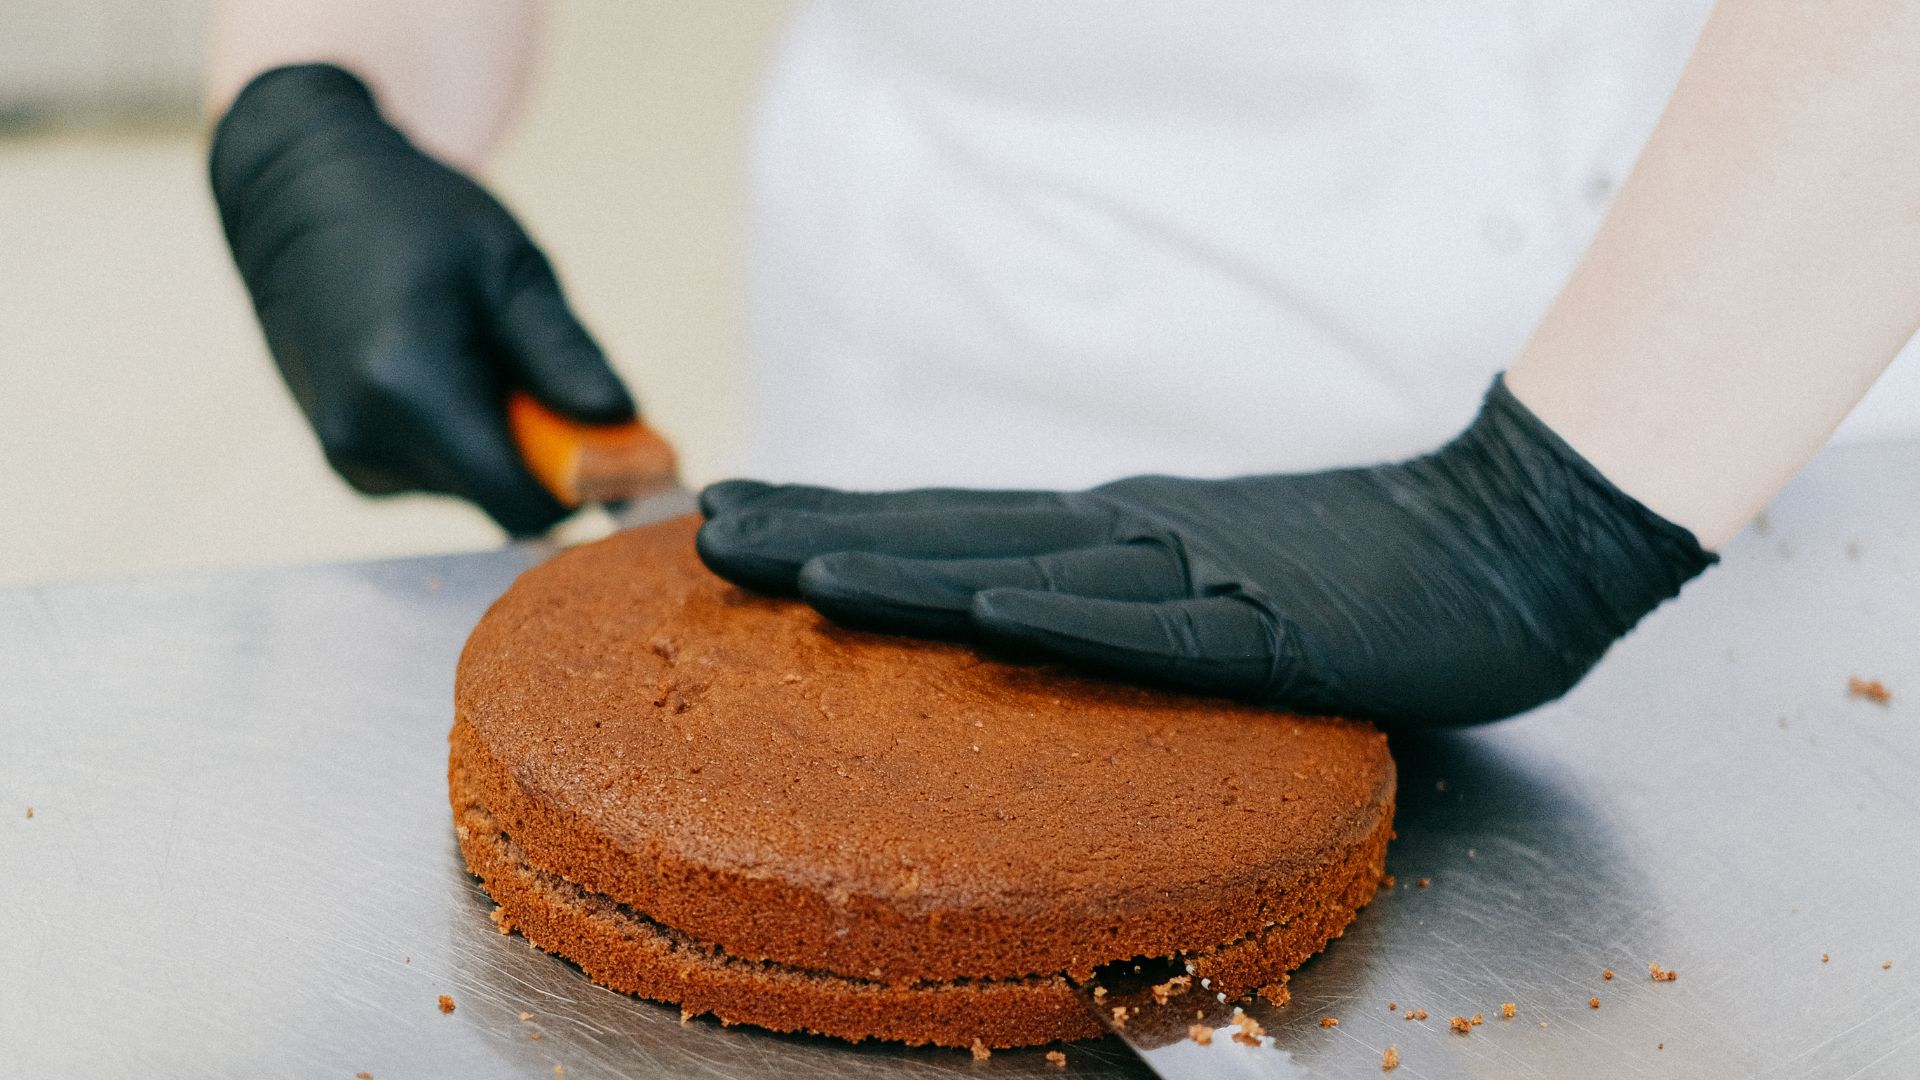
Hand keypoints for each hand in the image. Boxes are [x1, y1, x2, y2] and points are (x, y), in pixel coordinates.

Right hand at [210, 64, 632, 535]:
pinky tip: (450, 374)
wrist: (298, 196)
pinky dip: (466, 442)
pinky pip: (439, 476)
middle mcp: (369, 438)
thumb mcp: (511, 268)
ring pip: (474, 492)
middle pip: (503, 502)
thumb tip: (625, 429)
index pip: (523, 505)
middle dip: (549, 459)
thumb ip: (564, 356)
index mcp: (413, 388)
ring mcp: (349, 456)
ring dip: (505, 446)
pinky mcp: (346, 460)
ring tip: (486, 360)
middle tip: (550, 380)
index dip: (590, 489)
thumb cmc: (414, 215)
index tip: (628, 452)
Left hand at [695, 378, 1714, 726]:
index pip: (953, 522)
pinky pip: (1164, 634)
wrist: (1511, 535)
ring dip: (912, 569)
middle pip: (957, 534)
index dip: (840, 519)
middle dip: (825, 536)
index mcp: (1113, 530)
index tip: (736, 520)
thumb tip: (1016, 605)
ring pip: (1032, 572)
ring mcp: (1199, 576)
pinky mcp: (1275, 628)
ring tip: (796, 568)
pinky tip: (992, 615)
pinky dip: (1075, 619)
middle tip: (707, 533)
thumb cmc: (1362, 562)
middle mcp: (1130, 537)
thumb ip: (1119, 585)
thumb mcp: (1209, 566)